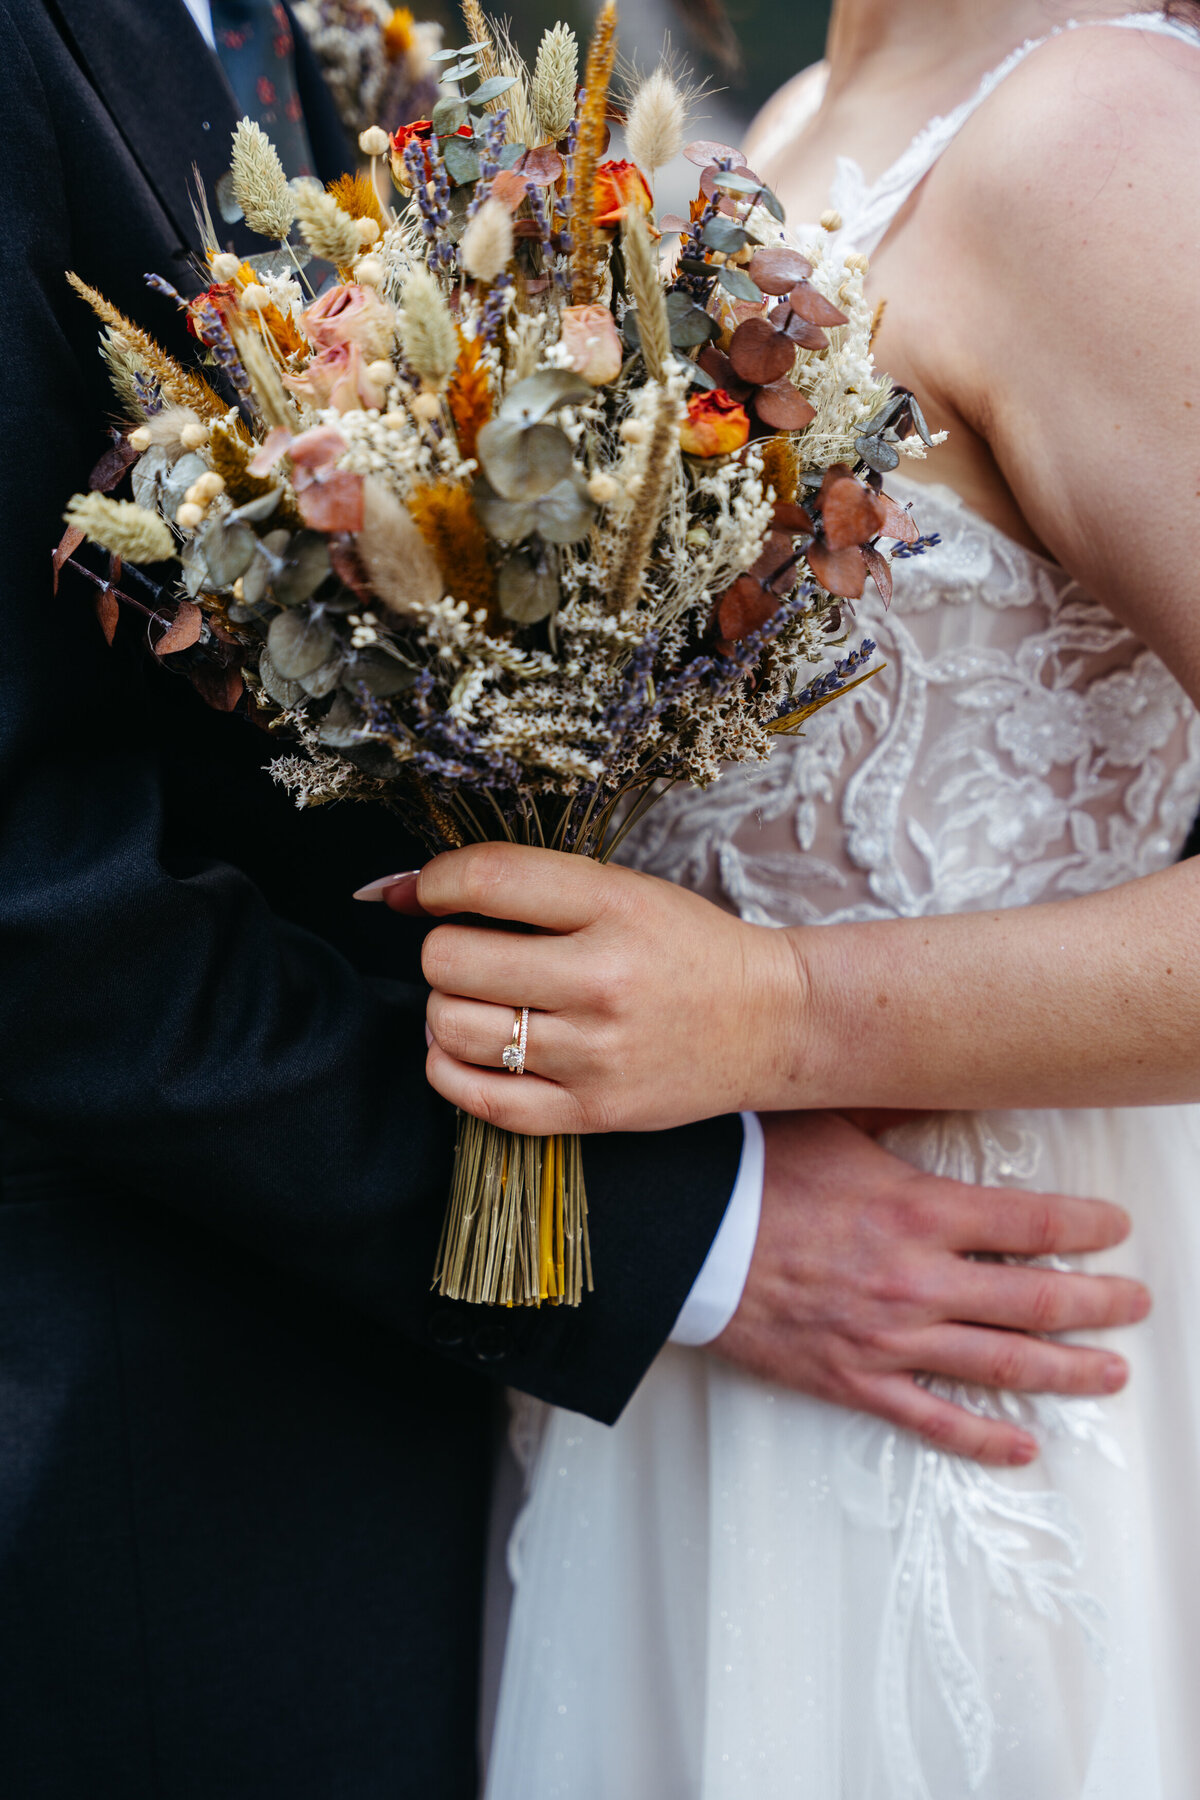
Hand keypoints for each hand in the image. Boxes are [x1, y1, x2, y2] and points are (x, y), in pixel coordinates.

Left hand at [415, 842, 788, 1134]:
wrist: (771, 1021)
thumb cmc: (685, 947)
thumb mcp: (619, 890)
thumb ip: (519, 884)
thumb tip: (395, 892)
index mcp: (614, 906)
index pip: (485, 880)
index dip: (434, 882)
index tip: (433, 892)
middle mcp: (603, 981)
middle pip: (449, 960)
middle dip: (444, 950)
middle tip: (473, 953)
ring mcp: (596, 1054)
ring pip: (451, 1028)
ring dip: (446, 1009)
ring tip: (482, 1001)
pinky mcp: (591, 1113)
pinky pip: (476, 1098)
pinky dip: (450, 1069)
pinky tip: (472, 1048)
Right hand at [715, 1112, 1150, 1465]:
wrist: (682, 1238)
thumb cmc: (748, 1174)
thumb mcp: (832, 1121)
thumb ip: (896, 1108)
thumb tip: (939, 1078)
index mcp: (919, 1210)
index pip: (1035, 1223)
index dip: (1089, 1227)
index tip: (1115, 1228)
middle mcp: (917, 1280)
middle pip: (1039, 1298)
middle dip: (1100, 1303)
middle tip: (1134, 1303)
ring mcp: (889, 1337)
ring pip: (1002, 1362)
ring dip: (1067, 1370)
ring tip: (1108, 1373)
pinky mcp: (852, 1378)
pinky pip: (930, 1417)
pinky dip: (982, 1437)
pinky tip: (1021, 1443)